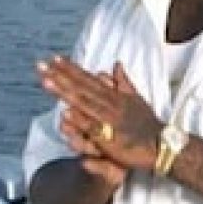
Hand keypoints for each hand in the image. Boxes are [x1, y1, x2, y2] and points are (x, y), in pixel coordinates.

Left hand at [39, 57, 160, 172]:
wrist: (161, 145)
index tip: (55, 58)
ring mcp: (109, 119)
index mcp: (114, 95)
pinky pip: (92, 126)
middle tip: (41, 65)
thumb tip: (115, 64)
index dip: (71, 69)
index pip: (89, 79)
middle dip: (61, 75)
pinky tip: (64, 112)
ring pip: (83, 102)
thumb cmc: (148, 125)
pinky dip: (79, 118)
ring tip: (46, 81)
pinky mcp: (110, 137)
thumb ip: (123, 83)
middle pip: (81, 87)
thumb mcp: (137, 99)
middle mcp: (110, 103)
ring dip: (64, 91)